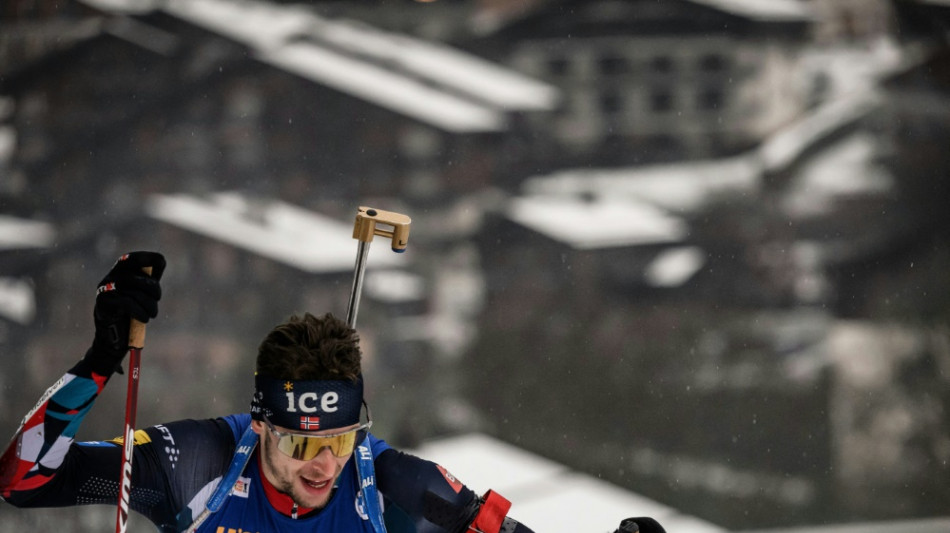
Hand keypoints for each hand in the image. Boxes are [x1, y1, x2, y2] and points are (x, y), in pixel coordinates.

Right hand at [85, 251, 165, 374]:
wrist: (114, 340)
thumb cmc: (131, 315)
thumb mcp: (142, 294)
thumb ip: (149, 278)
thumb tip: (160, 261)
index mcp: (119, 273)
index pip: (132, 258)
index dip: (148, 258)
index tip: (160, 264)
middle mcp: (110, 278)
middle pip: (139, 276)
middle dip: (154, 289)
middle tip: (157, 300)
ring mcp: (104, 290)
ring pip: (135, 291)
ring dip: (150, 305)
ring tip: (152, 314)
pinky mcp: (103, 304)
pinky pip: (127, 303)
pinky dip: (140, 312)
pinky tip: (144, 319)